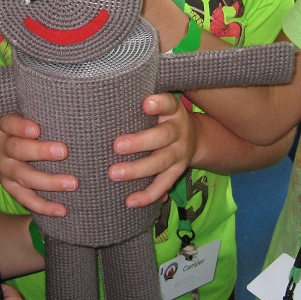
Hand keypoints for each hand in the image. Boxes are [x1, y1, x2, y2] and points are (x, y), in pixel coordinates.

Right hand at [0, 113, 75, 216]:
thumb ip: (40, 113)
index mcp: (5, 127)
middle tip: (63, 152)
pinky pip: (26, 199)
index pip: (10, 124)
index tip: (37, 130)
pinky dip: (44, 206)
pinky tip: (61, 209)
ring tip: (72, 183)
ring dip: (49, 182)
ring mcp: (5, 171)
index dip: (21, 127)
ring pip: (25, 177)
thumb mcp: (23, 115)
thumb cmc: (22, 128)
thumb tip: (72, 109)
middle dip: (40, 152)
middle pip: (18, 150)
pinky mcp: (11, 188)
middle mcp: (2, 149)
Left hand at [110, 92, 196, 207]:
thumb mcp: (161, 106)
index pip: (169, 103)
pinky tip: (130, 201)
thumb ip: (144, 102)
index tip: (146, 104)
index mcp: (173, 111)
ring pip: (160, 163)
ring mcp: (179, 154)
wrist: (194, 138)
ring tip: (113, 174)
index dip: (159, 104)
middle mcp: (178, 132)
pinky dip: (147, 195)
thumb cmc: (162, 117)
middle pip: (162, 136)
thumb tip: (107, 97)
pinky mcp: (177, 172)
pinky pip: (162, 185)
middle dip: (139, 142)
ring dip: (137, 170)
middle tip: (116, 146)